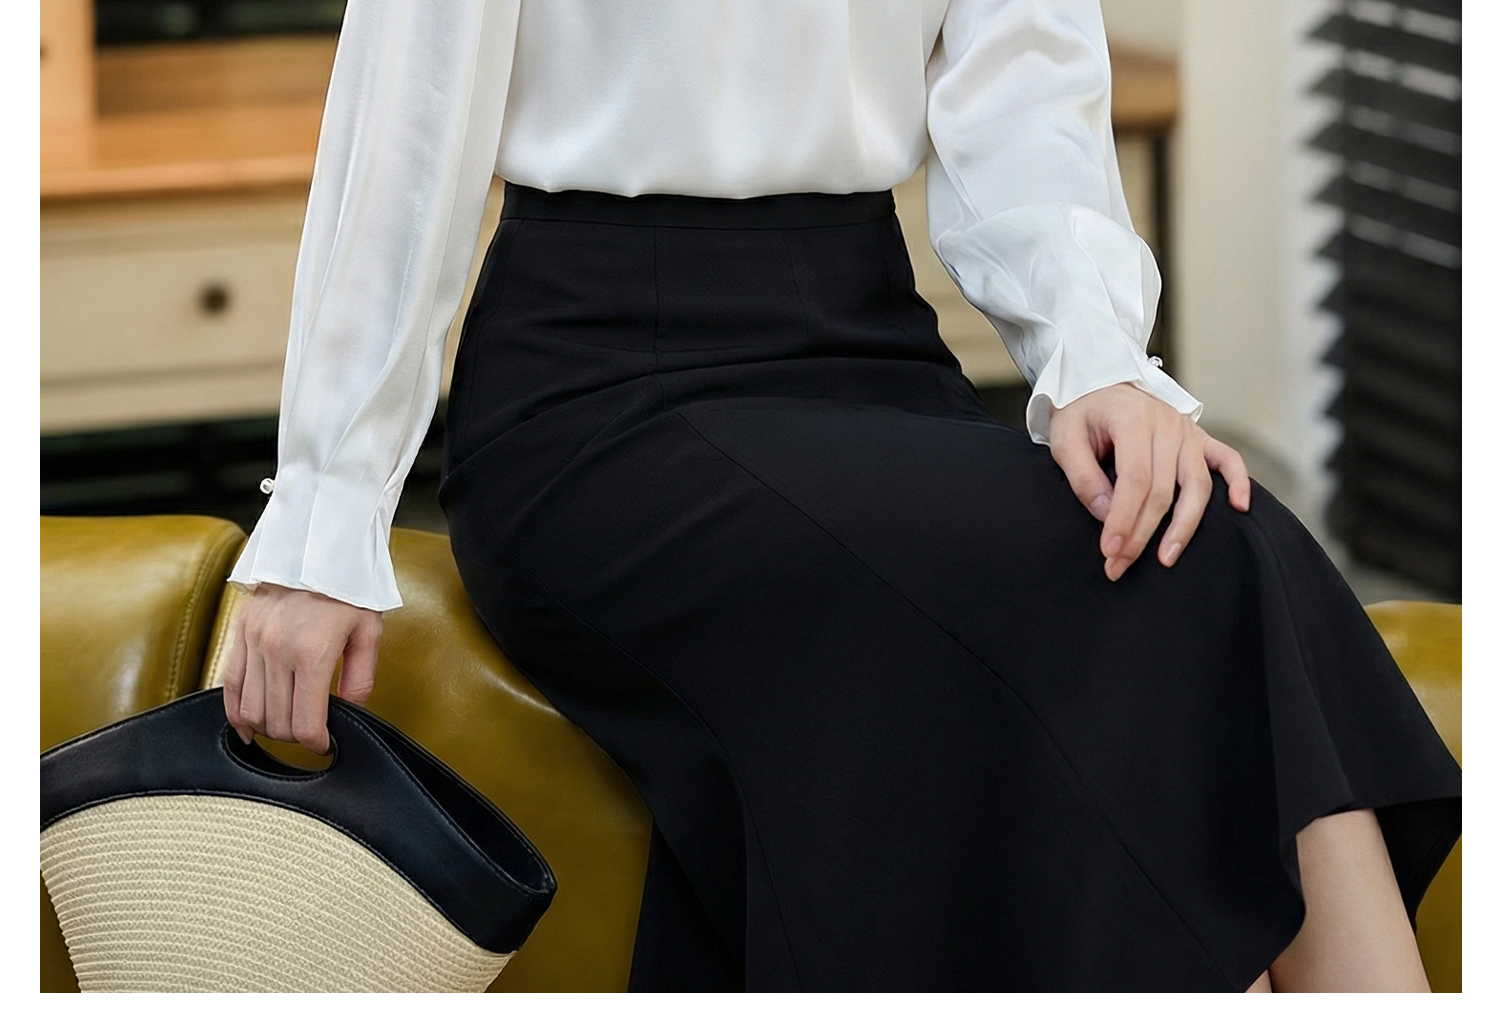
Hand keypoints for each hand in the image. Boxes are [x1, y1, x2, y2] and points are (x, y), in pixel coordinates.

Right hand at [223, 584, 382, 752]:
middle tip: (311, 733)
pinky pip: (229, 686)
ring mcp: (253, 644)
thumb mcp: (368, 632)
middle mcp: (277, 651)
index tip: (326, 743)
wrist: (317, 548)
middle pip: (277, 722)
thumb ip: (360, 679)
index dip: (316, 743)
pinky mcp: (240, 635)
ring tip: (287, 726)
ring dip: (268, 727)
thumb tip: (350, 712)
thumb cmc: (348, 589)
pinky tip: (248, 727)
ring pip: (249, 710)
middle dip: (295, 737)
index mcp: (312, 654)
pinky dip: (235, 713)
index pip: (305, 723)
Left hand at [1049, 382, 1250, 581]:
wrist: (1100, 382)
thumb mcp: (1065, 437)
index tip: (1110, 550)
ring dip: (1184, 525)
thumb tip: (1106, 514)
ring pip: (1197, 484)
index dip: (1124, 519)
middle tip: (1120, 566)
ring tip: (1167, 557)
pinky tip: (1239, 508)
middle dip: (1142, 533)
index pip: (1135, 480)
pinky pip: (1228, 460)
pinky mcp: (1199, 437)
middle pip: (1163, 490)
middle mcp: (1167, 424)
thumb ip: (1082, 476)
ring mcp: (1187, 431)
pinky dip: (1237, 483)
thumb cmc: (1082, 411)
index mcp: (1133, 419)